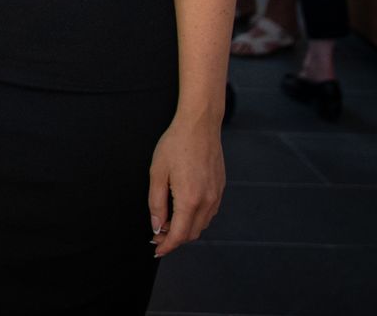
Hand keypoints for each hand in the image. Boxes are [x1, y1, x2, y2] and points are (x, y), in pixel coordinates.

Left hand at [147, 113, 223, 256]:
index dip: (167, 245)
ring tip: (167, 221)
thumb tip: (157, 225)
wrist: (199, 126)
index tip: (157, 250)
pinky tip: (182, 209)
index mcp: (190, 199)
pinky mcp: (220, 189)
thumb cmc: (176, 145)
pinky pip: (208, 213)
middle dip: (174, 239)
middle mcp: (207, 201)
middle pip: (192, 233)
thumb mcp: (157, 173)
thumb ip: (156, 203)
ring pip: (201, 225)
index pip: (179, 234)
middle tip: (157, 234)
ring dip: (185, 229)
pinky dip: (195, 218)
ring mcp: (216, 196)